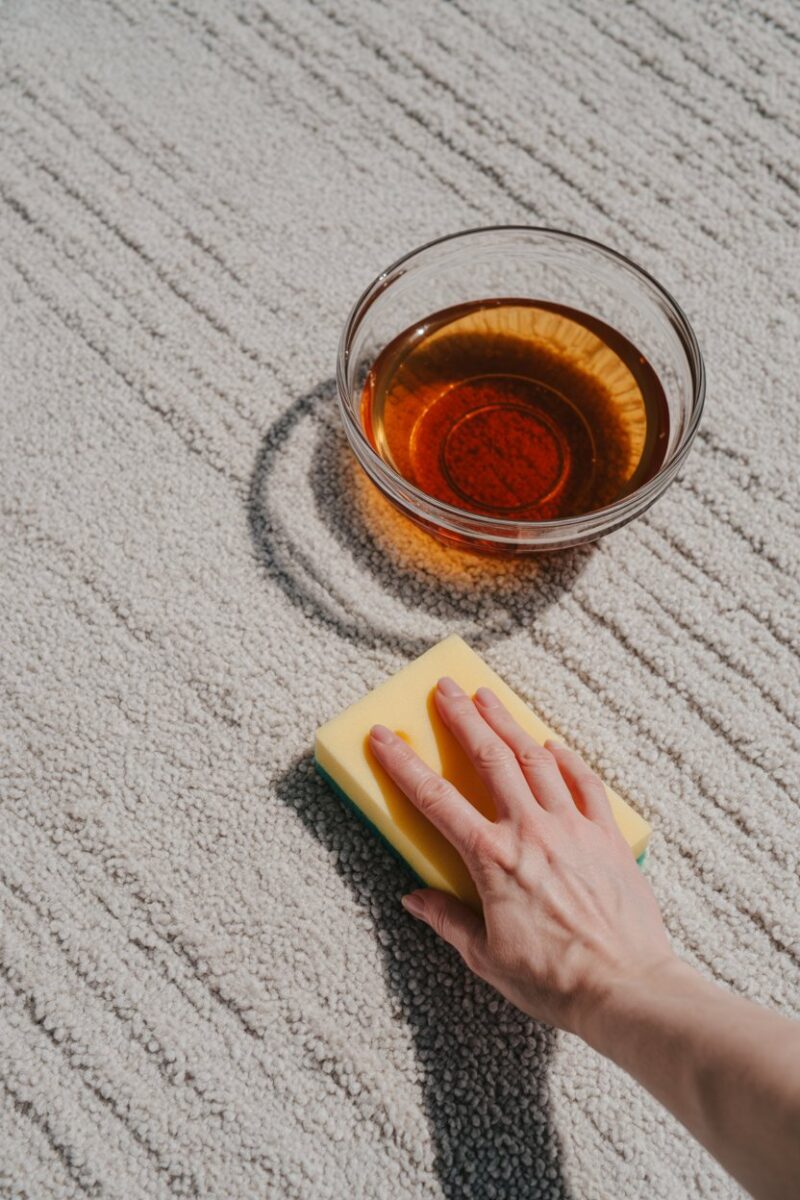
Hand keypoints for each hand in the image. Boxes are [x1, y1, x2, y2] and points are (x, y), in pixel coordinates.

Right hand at [369, 676, 673, 1037]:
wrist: (627, 989)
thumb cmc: (556, 982)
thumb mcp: (487, 957)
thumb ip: (448, 920)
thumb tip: (414, 899)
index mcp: (493, 860)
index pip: (436, 799)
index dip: (404, 764)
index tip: (384, 736)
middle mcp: (531, 831)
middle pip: (490, 759)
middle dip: (463, 718)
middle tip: (446, 687)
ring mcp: (572, 828)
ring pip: (535, 759)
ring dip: (508, 724)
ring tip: (489, 697)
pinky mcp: (606, 836)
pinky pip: (585, 783)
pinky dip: (567, 759)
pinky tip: (553, 744)